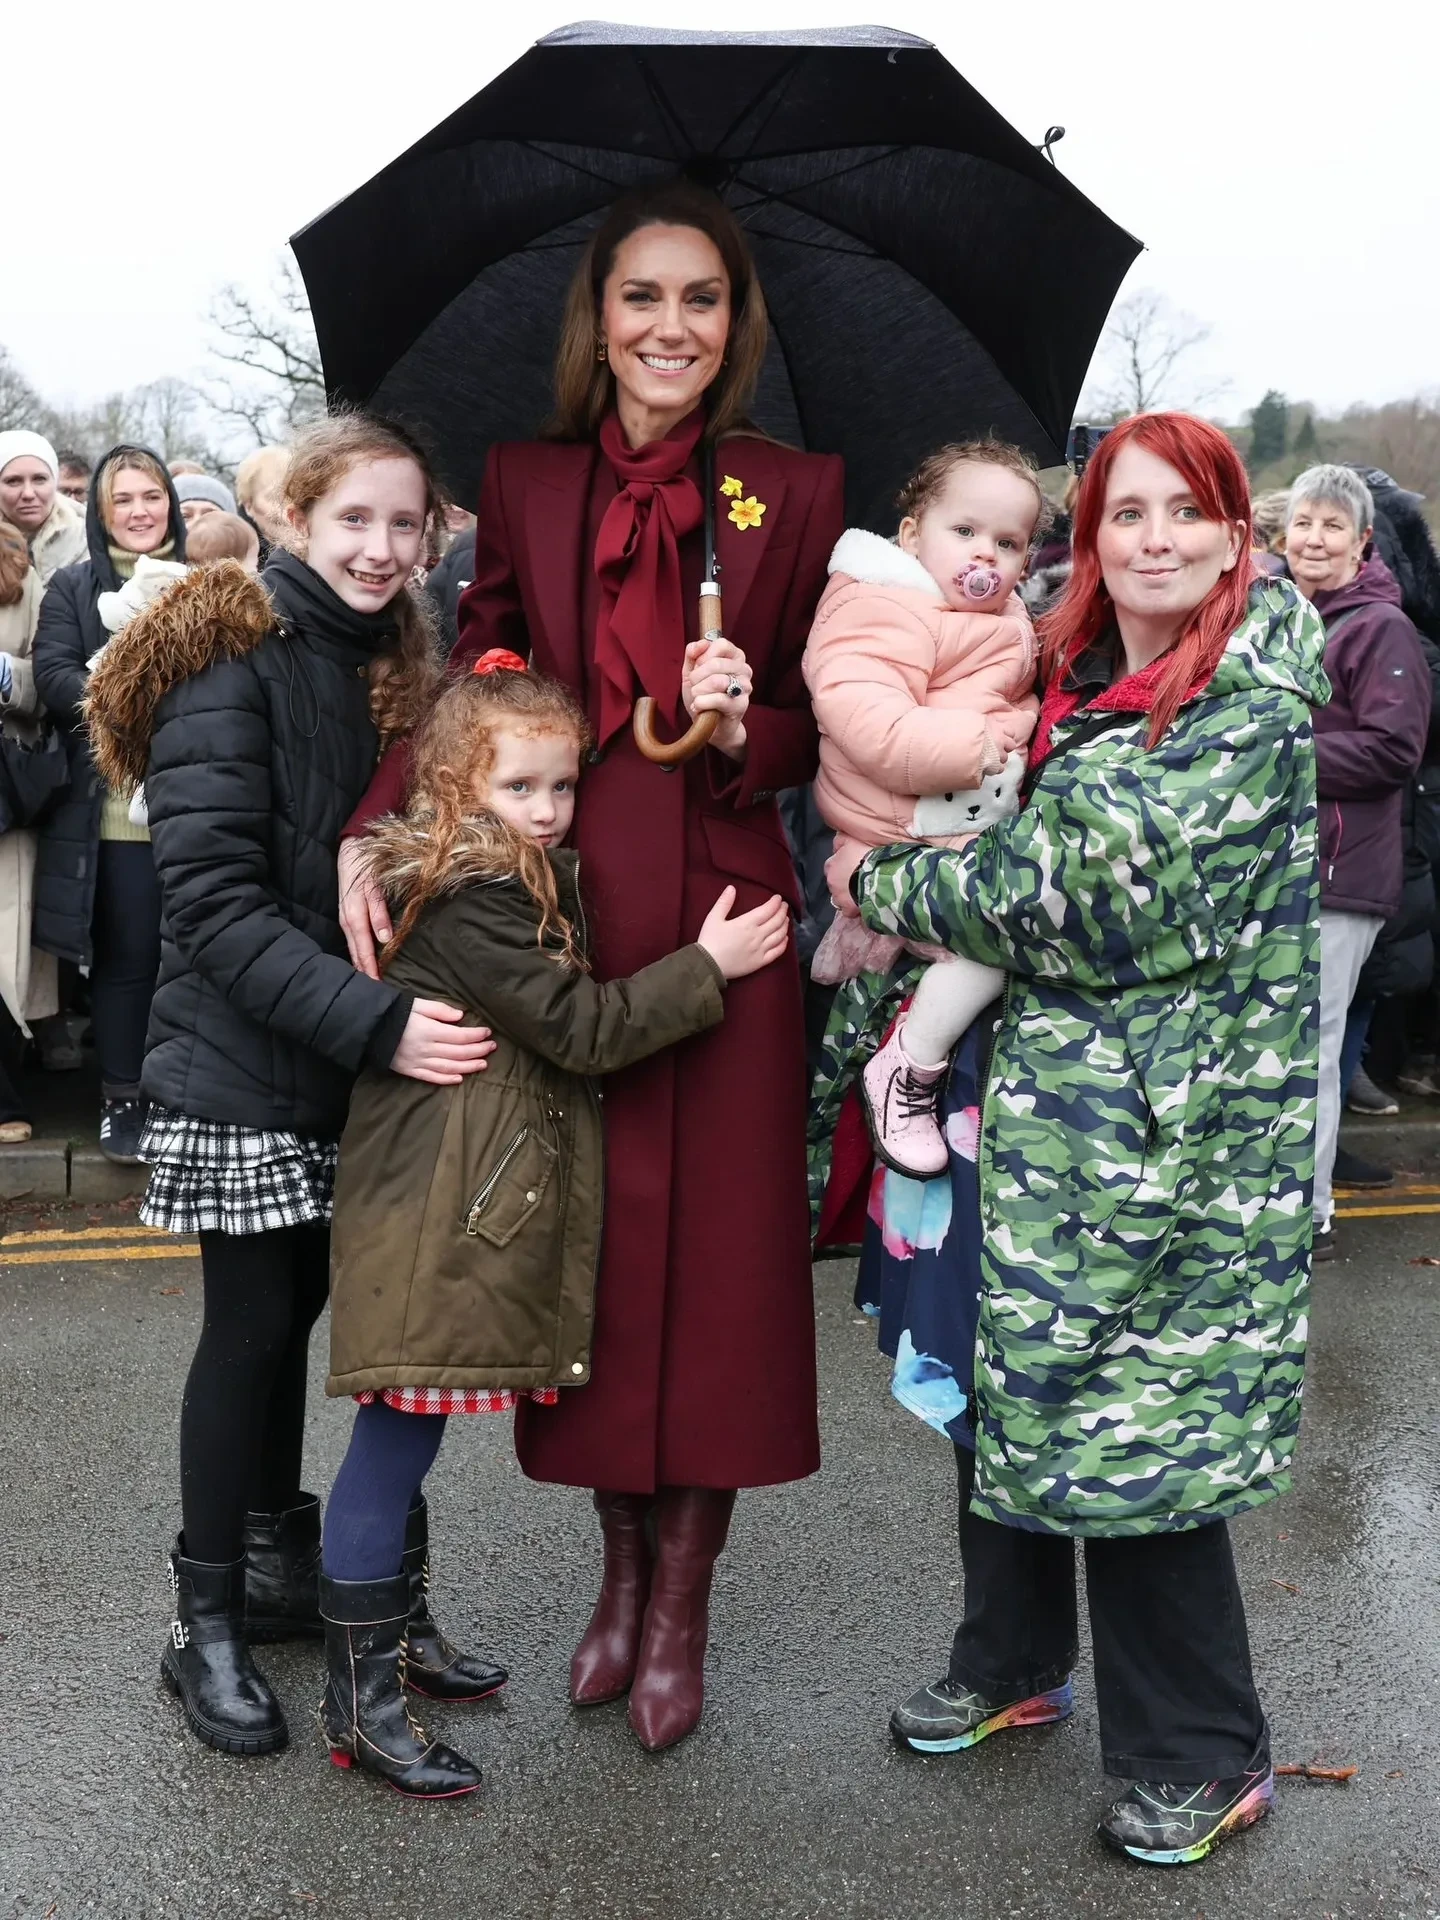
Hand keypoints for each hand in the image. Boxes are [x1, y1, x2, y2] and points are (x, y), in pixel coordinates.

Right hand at [338, 839, 391, 980]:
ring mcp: (345, 919)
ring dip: (361, 967)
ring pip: (353, 949)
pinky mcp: (347, 916)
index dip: (371, 971)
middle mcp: (347, 921)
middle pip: (356, 955)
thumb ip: (379, 912)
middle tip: (376, 997)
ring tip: (371, 985)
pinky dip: (358, 955)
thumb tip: (385, 939)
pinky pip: (352, 941)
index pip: (363, 951)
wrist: (350, 849)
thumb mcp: (374, 886)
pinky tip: (365, 964)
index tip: (379, 989)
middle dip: (365, 975)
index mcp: (354, 917)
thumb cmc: (366, 865)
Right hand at [390, 999, 495, 1084]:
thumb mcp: (416, 1004)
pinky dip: (448, 1079)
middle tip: (492, 1047)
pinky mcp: (410, 1071)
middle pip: (458, 1053)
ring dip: (469, 1066)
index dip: (476, 1035)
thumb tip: (460, 1016)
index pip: (460, 1036)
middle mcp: (426, 1049)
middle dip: (478, 1050)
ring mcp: (418, 1062)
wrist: (369, 1028)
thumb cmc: (395, 1013)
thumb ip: (439, 1010)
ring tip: (484, 1064)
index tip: (488, 1032)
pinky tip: (460, 1078)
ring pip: (449, 1067)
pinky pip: (432, 1078)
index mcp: (429, 1031)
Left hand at [682, 637, 750, 758]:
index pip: (721, 644)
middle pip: (716, 663)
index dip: (703, 656)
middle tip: (694, 686)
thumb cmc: (704, 695)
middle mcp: (744, 669)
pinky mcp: (740, 705)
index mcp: (735, 657)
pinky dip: (701, 703)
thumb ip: (693, 654)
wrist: (712, 726)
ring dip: (698, 690)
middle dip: (697, 676)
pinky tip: (699, 707)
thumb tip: (701, 643)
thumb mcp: (693, 672)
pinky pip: (717, 699)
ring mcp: (745, 688)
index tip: (697, 667)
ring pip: (717, 681)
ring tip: (696, 697)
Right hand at [697, 885, 789, 980]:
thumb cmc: (709, 940)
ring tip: (786, 920)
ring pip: (779, 936)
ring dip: (784, 926)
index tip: (779, 898)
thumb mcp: (713, 918)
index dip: (775, 903)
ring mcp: (760, 949)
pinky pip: (777, 952)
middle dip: (782, 912)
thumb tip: (732, 888)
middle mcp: (757, 935)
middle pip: (776, 921)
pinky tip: (785, 939)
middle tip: (784, 906)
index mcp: (747, 923)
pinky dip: (783, 944)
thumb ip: (724, 902)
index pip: (767, 910)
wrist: (708, 965)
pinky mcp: (760, 962)